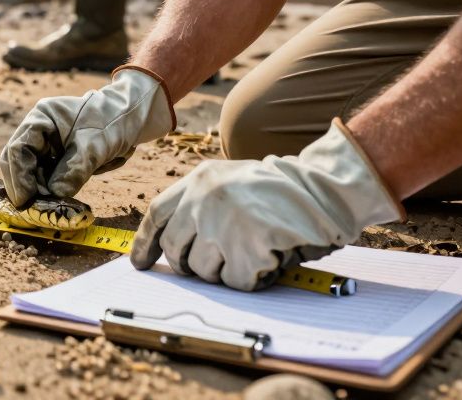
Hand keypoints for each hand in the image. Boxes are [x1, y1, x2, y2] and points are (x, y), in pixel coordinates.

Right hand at [0, 68, 173, 205]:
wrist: (132, 116)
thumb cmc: (113, 122)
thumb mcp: (94, 146)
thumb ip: (73, 171)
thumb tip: (53, 197)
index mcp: (41, 118)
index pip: (17, 150)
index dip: (19, 178)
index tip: (27, 202)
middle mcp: (37, 131)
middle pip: (16, 163)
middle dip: (25, 187)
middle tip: (37, 211)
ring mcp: (45, 145)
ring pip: (29, 174)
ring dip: (37, 192)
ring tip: (52, 209)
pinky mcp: (55, 158)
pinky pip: (44, 178)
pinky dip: (48, 192)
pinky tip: (57, 202)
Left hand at [130, 119, 403, 290]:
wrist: (322, 188)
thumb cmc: (280, 189)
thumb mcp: (230, 179)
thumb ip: (199, 202)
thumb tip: (171, 244)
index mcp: (198, 181)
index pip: (158, 215)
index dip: (145, 242)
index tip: (139, 263)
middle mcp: (204, 201)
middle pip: (176, 249)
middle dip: (189, 264)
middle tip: (215, 262)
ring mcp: (224, 226)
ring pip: (204, 271)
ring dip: (226, 271)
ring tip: (252, 250)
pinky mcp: (248, 249)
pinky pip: (237, 281)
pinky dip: (253, 278)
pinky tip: (269, 258)